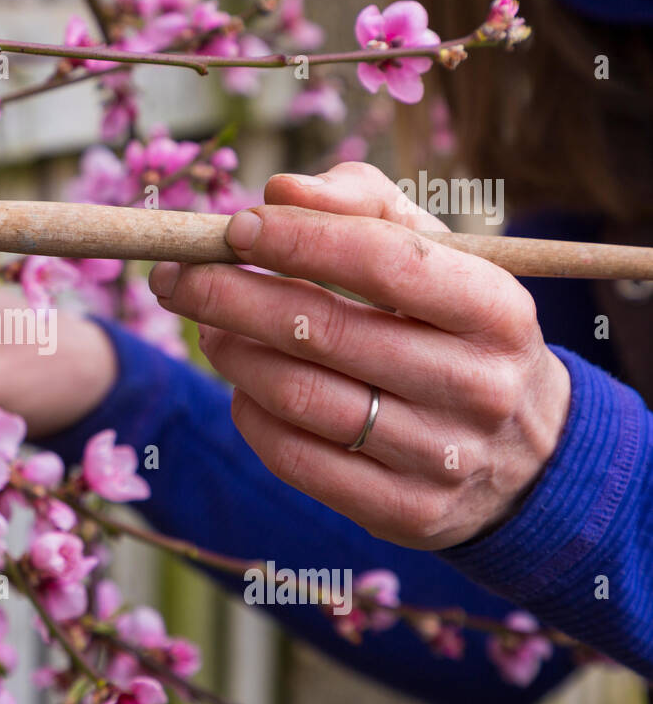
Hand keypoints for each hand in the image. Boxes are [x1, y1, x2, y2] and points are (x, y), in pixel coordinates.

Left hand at [148, 162, 571, 550]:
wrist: (528, 456)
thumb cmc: (457, 330)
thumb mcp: (440, 257)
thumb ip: (365, 206)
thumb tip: (280, 190)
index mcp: (497, 311)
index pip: (386, 263)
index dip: (299, 240)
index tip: (234, 227)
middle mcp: (477, 387)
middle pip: (324, 332)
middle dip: (230, 295)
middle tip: (176, 277)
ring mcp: (441, 458)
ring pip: (298, 396)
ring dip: (231, 352)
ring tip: (207, 327)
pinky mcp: (404, 512)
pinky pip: (293, 456)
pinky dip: (249, 412)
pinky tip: (242, 384)